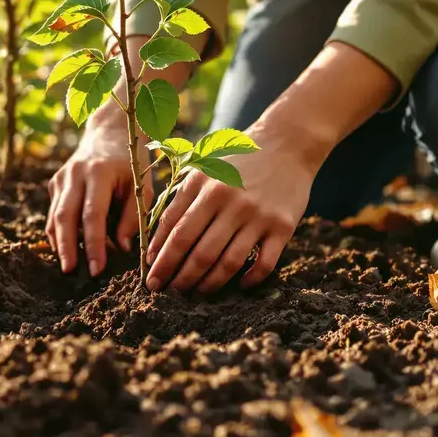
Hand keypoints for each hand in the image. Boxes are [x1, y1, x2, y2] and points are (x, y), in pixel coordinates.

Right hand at [46, 107, 152, 274]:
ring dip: (60, 244)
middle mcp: (75, 174)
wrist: (109, 131)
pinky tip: (68, 249)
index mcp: (99, 172)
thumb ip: (132, 217)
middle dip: (66, 248)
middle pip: (65, 217)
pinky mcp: (55, 183)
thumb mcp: (141, 185)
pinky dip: (59, 233)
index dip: (94, 244)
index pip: (92, 215)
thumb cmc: (131, 163)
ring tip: (69, 266)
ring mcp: (61, 178)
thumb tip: (122, 248)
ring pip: (54, 217)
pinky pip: (54, 214)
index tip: (97, 269)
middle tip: (70, 272)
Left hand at [144, 128, 314, 292]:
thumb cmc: (236, 160)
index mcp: (205, 186)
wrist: (287, 144)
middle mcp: (230, 201)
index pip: (176, 232)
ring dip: (207, 284)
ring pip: (227, 263)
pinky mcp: (283, 226)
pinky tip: (239, 286)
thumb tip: (156, 240)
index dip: (161, 258)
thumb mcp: (203, 168)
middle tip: (166, 292)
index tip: (151, 276)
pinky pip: (264, 264)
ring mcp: (257, 216)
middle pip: (198, 252)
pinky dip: (250, 280)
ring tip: (195, 292)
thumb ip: (180, 199)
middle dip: (177, 277)